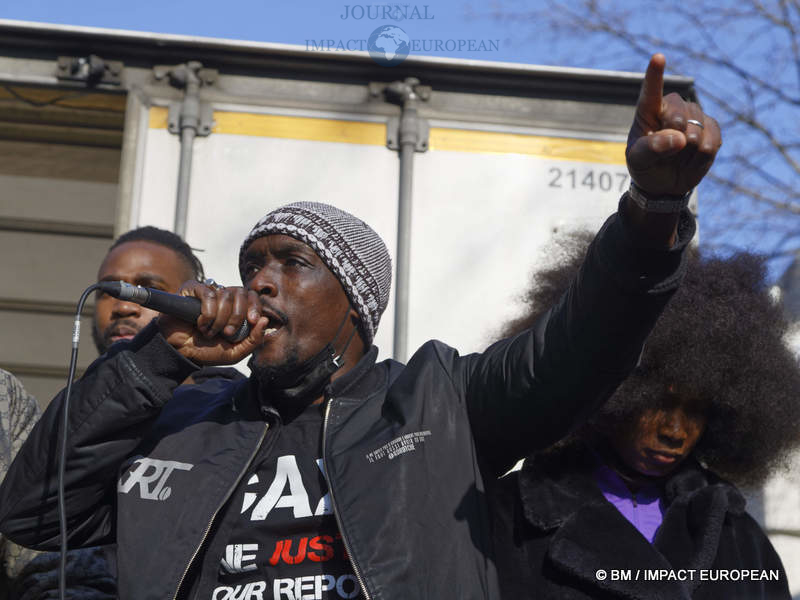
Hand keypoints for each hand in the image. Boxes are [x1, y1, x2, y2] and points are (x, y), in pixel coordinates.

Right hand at [157, 280, 268, 364]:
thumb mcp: (235, 352)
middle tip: (228, 333)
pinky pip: (207, 294)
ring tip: (209, 332)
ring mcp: (208, 292)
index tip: (251, 321)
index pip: (252, 296)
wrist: (180, 353)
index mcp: (236, 308)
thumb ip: (254, 340)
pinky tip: (200, 324)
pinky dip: (207, 313)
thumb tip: (265, 320)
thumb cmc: (207, 351)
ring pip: (224, 295)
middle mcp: (223, 297)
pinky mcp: (192, 289)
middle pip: (241, 292)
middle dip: (237, 316)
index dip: (254, 306)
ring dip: (219, 320)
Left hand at [626, 54, 721, 195]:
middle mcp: (673, 108)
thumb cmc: (645, 165)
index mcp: (648, 111)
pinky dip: (701, 158)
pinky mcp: (711, 128)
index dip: (655, 75)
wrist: (664, 181)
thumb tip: (680, 138)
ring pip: (697, 131)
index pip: (651, 91)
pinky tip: (691, 160)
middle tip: (665, 152)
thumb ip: (652, 148)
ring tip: (677, 157)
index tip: (657, 57)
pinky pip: (712, 142)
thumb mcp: (638, 160)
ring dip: (687, 152)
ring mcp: (694, 116)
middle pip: (678, 117)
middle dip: (673, 138)